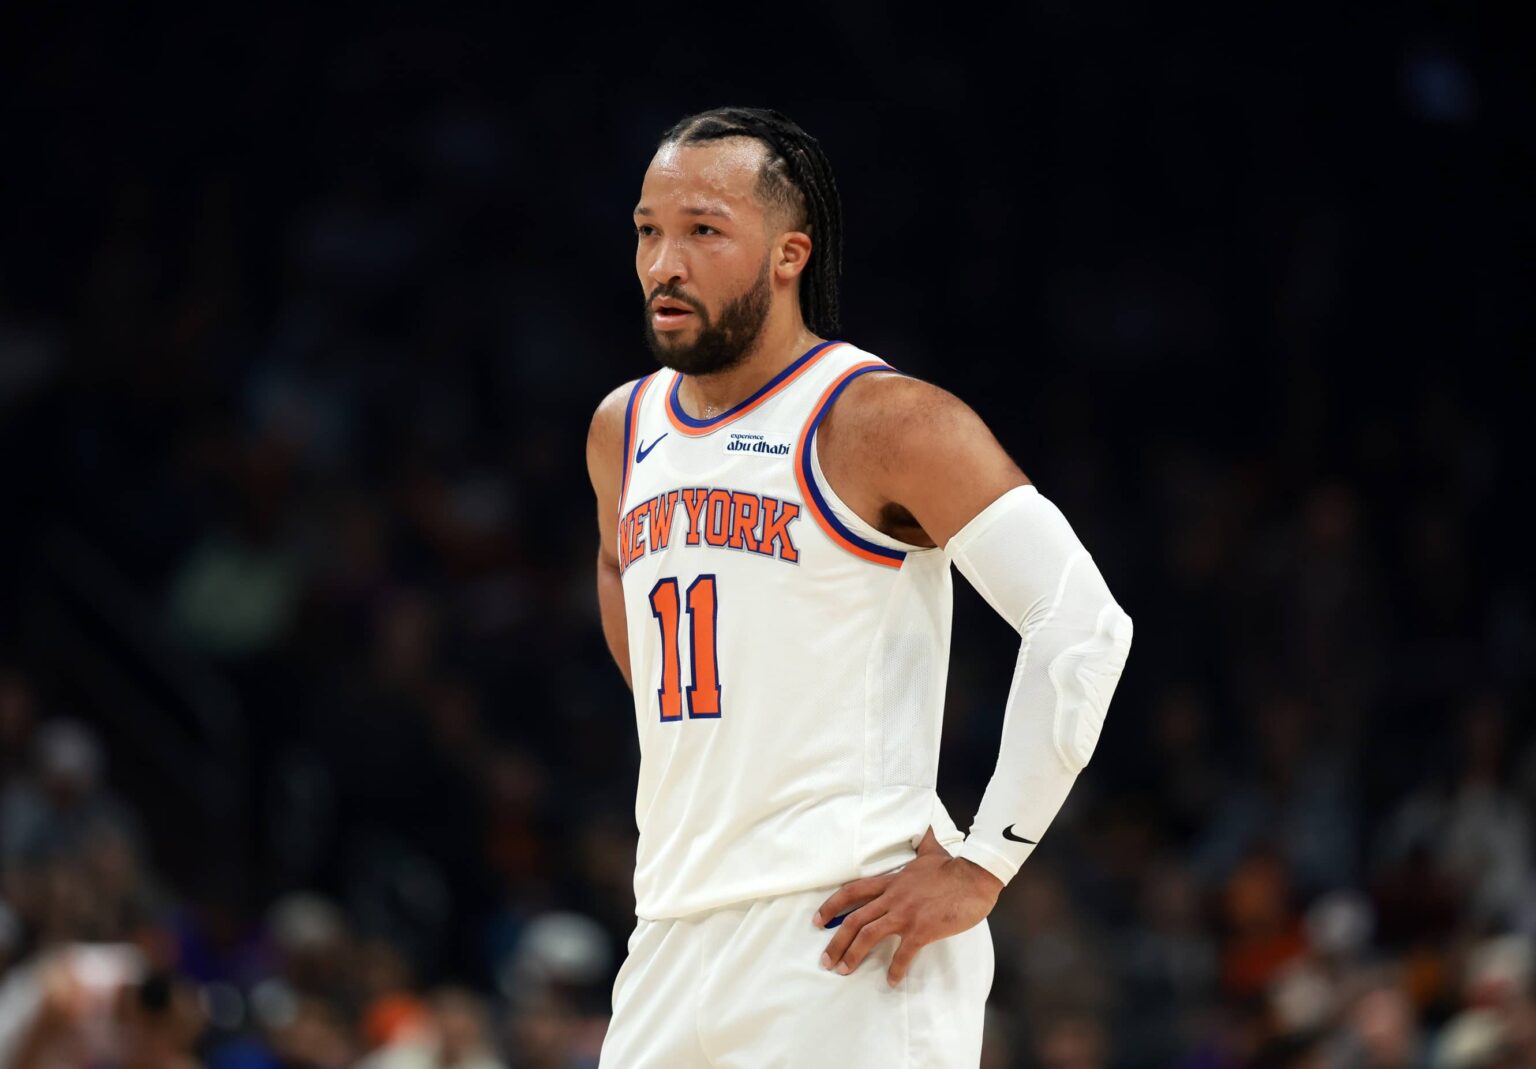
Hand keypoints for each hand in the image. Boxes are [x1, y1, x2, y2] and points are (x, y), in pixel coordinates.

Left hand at [812, 826, 1002, 985]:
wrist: (974, 878)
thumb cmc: (953, 866)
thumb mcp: (932, 850)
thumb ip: (923, 840)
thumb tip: (925, 824)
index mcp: (891, 882)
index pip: (852, 891)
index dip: (831, 906)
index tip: (818, 921)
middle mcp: (892, 898)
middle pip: (854, 920)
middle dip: (836, 942)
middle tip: (826, 960)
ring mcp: (905, 915)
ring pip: (869, 936)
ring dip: (853, 955)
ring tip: (844, 971)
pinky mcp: (922, 930)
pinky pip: (903, 954)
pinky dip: (896, 969)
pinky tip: (892, 981)